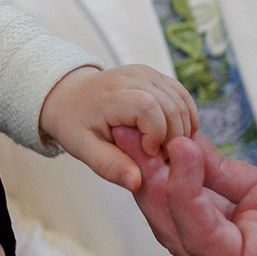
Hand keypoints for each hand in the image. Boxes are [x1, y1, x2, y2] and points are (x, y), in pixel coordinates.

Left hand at [39, 64, 199, 187]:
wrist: (70, 96)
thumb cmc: (75, 124)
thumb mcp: (83, 149)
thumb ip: (109, 166)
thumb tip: (137, 183)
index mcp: (111, 95)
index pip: (149, 109)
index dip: (156, 135)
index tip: (147, 153)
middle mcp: (132, 77)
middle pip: (171, 106)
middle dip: (174, 138)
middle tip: (160, 157)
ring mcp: (146, 73)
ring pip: (181, 101)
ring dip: (183, 129)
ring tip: (165, 148)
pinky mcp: (155, 75)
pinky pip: (182, 95)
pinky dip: (186, 117)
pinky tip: (174, 135)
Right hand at [128, 48, 256, 255]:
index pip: (213, 191)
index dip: (184, 157)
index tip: (162, 122)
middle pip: (186, 218)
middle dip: (155, 175)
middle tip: (135, 132)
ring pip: (185, 233)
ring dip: (161, 188)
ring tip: (150, 141)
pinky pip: (207, 240)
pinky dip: (186, 200)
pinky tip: (185, 155)